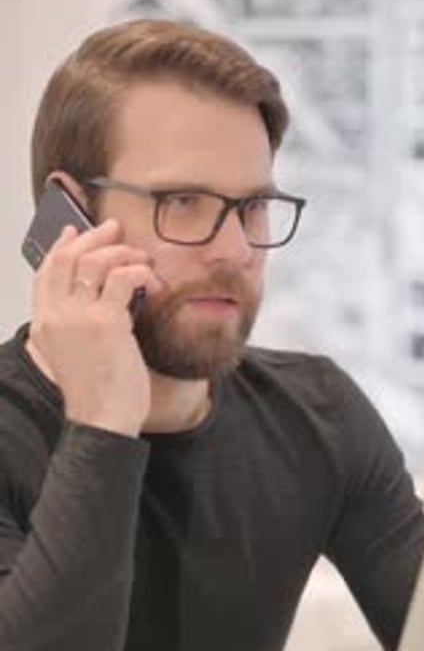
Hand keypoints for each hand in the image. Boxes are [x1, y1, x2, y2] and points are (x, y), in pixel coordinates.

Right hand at [28, 219, 160, 436]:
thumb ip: (78, 324)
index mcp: (44, 325)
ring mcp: (78, 317)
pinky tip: (151, 279)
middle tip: (116, 230)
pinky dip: (139, 271)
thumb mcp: (75, 354)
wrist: (103, 421)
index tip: (76, 231)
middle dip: (94, 237)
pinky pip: (122, 278)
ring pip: (95, 261)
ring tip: (142, 258)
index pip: (46, 272)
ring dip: (122, 252)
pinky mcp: (105, 321)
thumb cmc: (97, 394)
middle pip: (67, 257)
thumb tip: (104, 293)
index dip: (62, 246)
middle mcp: (55, 316)